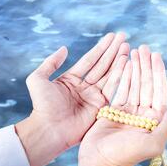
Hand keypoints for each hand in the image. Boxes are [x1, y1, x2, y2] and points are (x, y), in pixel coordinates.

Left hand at [16, 33, 128, 165]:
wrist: (49, 129)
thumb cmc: (41, 105)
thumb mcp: (38, 79)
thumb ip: (51, 63)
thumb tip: (64, 48)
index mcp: (71, 80)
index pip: (90, 60)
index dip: (101, 48)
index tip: (112, 36)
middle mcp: (85, 87)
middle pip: (103, 65)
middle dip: (113, 51)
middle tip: (124, 37)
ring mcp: (94, 97)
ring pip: (110, 74)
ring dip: (119, 60)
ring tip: (128, 46)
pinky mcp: (101, 106)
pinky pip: (113, 88)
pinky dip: (121, 75)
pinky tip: (128, 63)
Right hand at [76, 45, 166, 165]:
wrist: (100, 163)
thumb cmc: (127, 156)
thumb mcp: (154, 142)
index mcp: (155, 120)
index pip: (159, 91)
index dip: (158, 72)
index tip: (156, 55)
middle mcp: (143, 114)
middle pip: (147, 84)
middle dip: (146, 65)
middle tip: (144, 47)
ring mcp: (128, 112)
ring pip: (134, 84)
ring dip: (135, 67)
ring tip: (135, 50)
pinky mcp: (113, 111)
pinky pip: (120, 89)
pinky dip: (122, 76)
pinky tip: (124, 62)